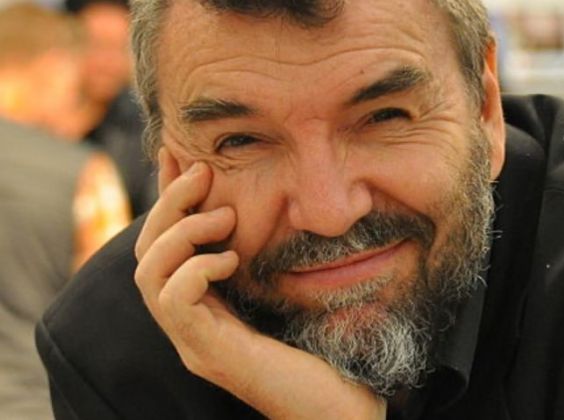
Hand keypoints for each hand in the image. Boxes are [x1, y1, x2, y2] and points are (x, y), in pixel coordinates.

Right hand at [135, 148, 385, 419]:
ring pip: (146, 274)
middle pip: (143, 255)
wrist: (340, 411)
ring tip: (223, 220)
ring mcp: (194, 342)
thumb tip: (269, 208)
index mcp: (205, 308)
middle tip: (201, 174)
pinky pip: (175, 300)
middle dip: (168, 206)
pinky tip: (231, 259)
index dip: (165, 199)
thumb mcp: (290, 290)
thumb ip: (270, 257)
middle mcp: (190, 325)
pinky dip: (197, 267)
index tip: (177, 154)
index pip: (164, 247)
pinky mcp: (210, 354)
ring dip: (181, 233)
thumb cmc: (325, 352)